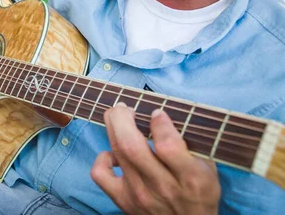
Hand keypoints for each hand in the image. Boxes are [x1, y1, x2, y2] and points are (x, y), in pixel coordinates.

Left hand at [91, 103, 220, 214]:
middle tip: (124, 107)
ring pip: (118, 153)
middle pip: (131, 146)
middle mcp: (163, 186)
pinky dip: (101, 158)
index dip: (159, 123)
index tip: (157, 113)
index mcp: (190, 178)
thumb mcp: (208, 170)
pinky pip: (100, 175)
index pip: (167, 146)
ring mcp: (139, 194)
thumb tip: (163, 115)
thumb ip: (190, 145)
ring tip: (117, 116)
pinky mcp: (123, 200)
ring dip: (113, 127)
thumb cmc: (199, 194)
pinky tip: (112, 153)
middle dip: (122, 118)